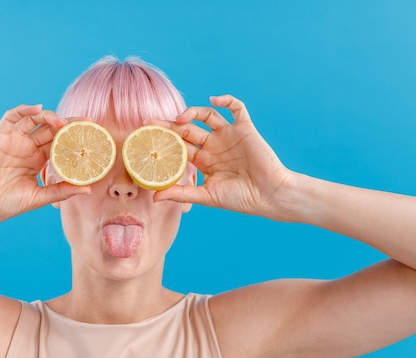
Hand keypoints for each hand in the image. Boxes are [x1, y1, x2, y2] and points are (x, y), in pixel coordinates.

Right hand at [0, 105, 89, 225]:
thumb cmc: (7, 204)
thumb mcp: (40, 197)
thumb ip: (62, 191)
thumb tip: (89, 189)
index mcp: (39, 161)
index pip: (61, 143)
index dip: (75, 138)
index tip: (93, 136)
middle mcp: (28, 148)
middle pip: (52, 129)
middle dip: (69, 124)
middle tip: (86, 123)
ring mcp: (14, 140)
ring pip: (35, 120)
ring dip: (50, 117)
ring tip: (62, 122)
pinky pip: (12, 117)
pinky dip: (24, 109)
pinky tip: (38, 109)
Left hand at [151, 95, 292, 218]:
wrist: (269, 195)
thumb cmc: (240, 199)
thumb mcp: (207, 196)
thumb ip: (182, 194)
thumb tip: (155, 197)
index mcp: (204, 162)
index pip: (179, 147)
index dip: (164, 141)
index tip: (146, 137)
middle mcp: (214, 146)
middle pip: (187, 130)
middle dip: (169, 126)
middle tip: (150, 124)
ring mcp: (228, 136)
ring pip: (207, 116)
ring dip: (193, 112)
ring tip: (181, 118)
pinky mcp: (245, 128)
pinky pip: (236, 108)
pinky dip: (225, 100)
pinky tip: (214, 100)